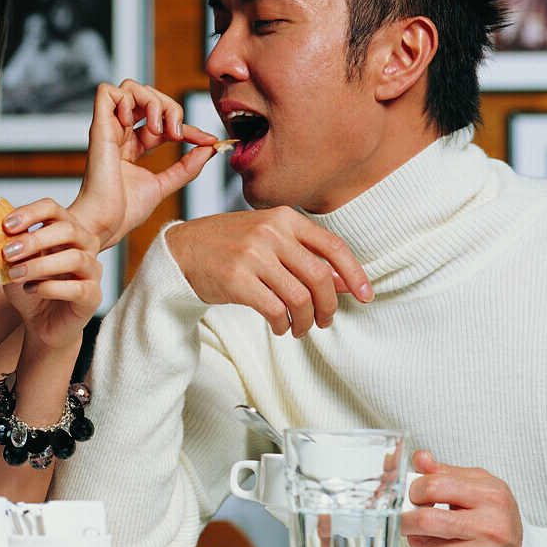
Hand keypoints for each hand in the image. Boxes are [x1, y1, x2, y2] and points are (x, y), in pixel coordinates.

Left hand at [1, 199, 102, 350]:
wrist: (42, 324)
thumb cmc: (30, 289)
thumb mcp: (14, 264)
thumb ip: (10, 246)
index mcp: (66, 231)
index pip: (53, 209)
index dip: (30, 213)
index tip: (6, 226)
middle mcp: (85, 246)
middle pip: (68, 229)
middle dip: (34, 239)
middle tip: (7, 253)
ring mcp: (93, 270)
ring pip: (75, 258)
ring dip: (40, 265)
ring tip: (14, 275)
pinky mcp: (94, 296)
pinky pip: (77, 288)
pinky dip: (49, 288)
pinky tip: (30, 290)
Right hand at [71, 80, 218, 250]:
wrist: (106, 224)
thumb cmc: (124, 212)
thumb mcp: (164, 185)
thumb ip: (186, 167)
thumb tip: (209, 149)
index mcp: (132, 146)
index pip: (163, 121)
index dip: (188, 126)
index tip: (207, 141)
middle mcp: (120, 133)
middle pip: (147, 96)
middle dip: (170, 107)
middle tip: (177, 133)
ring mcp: (109, 129)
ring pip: (130, 87)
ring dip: (153, 101)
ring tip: (158, 129)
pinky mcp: (99, 128)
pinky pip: (107, 92)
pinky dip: (128, 99)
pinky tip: (136, 123)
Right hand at [165, 207, 371, 336]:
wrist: (181, 251)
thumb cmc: (228, 245)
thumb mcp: (269, 239)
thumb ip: (305, 256)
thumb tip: (344, 282)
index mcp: (283, 218)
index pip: (333, 247)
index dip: (355, 274)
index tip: (365, 295)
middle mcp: (270, 233)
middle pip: (320, 277)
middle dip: (329, 306)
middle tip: (325, 320)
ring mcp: (252, 256)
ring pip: (299, 298)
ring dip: (305, 321)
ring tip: (300, 328)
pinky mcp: (236, 280)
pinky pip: (275, 310)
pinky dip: (283, 324)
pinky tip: (280, 327)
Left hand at [402, 450, 522, 546]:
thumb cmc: (492, 520)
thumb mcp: (476, 486)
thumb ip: (444, 472)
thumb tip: (420, 458)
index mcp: (491, 494)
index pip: (434, 486)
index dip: (414, 489)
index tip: (413, 494)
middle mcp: (490, 525)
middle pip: (425, 519)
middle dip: (405, 517)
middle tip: (404, 516)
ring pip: (423, 543)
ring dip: (417, 538)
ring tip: (432, 535)